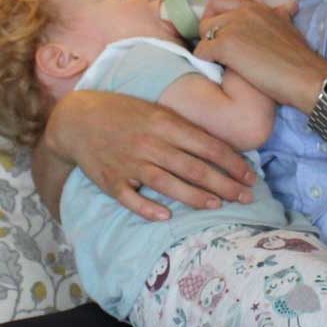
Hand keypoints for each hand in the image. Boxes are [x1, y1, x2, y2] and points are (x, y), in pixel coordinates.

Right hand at [42, 88, 256, 222]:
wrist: (77, 120)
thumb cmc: (123, 113)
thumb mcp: (155, 109)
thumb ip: (183, 128)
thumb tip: (217, 147)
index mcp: (163, 123)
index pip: (206, 145)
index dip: (232, 162)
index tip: (250, 175)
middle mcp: (149, 144)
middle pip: (193, 168)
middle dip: (224, 184)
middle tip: (246, 197)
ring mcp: (129, 163)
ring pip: (168, 184)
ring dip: (196, 197)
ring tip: (218, 205)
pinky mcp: (111, 181)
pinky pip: (132, 198)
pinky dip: (148, 208)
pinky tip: (166, 217)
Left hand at [196, 0, 326, 109]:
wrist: (305, 75)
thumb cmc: (300, 57)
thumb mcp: (289, 26)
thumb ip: (282, 14)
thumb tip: (289, 6)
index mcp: (258, 8)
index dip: (216, 8)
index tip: (213, 18)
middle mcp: (244, 12)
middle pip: (211, 8)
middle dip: (208, 24)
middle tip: (210, 40)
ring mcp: (234, 26)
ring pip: (204, 29)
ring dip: (207, 44)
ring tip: (213, 57)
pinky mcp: (226, 45)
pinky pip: (202, 50)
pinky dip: (205, 59)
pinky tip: (212, 66)